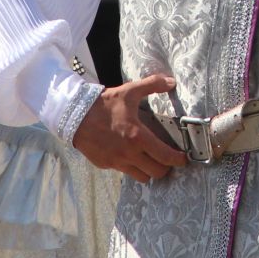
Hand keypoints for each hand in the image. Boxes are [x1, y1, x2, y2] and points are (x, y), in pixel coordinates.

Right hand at [72, 73, 189, 181]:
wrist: (74, 115)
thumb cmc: (104, 104)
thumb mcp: (129, 91)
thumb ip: (152, 84)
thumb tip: (171, 81)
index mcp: (138, 137)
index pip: (165, 156)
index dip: (178, 160)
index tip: (184, 159)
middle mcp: (129, 154)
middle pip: (157, 172)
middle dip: (165, 167)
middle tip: (167, 158)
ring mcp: (116, 162)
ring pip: (141, 177)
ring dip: (148, 170)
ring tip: (150, 160)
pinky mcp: (106, 165)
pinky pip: (124, 172)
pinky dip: (131, 167)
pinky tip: (130, 156)